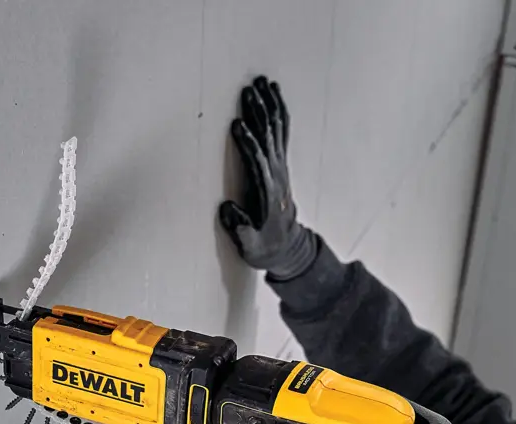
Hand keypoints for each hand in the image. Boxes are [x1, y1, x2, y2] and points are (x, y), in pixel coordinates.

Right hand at [218, 76, 318, 280]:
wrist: (289, 249)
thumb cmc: (265, 248)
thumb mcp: (250, 247)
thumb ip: (239, 229)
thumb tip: (226, 209)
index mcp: (267, 192)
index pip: (256, 162)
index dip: (247, 143)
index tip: (237, 124)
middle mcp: (276, 174)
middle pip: (268, 137)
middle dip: (258, 112)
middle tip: (249, 89)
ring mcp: (281, 166)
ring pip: (276, 129)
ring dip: (269, 104)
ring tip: (262, 82)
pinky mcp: (281, 163)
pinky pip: (282, 131)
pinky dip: (279, 110)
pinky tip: (274, 94)